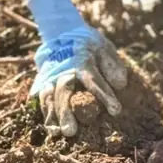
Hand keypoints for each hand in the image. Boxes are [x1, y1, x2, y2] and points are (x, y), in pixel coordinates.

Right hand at [26, 0, 127, 136]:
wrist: (63, 30)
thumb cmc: (89, 44)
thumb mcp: (104, 47)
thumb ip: (112, 64)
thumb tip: (121, 84)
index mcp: (82, 59)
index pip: (93, 79)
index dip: (104, 95)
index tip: (116, 110)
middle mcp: (64, 68)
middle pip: (64, 91)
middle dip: (67, 111)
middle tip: (72, 131)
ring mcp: (51, 74)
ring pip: (49, 95)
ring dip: (53, 114)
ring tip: (57, 132)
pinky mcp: (43, 79)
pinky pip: (42, 97)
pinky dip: (45, 112)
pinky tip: (51, 126)